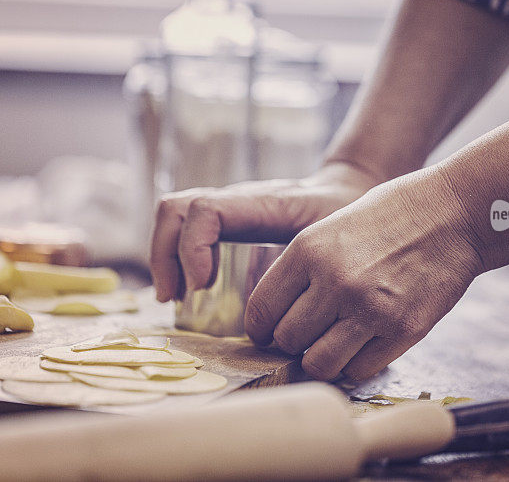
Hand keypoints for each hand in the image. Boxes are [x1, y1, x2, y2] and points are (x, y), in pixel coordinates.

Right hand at [150, 163, 379, 301]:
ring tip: (175, 298)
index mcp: (258, 203)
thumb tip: (288, 316)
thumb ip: (310, 265)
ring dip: (165, 259)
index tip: (201, 287)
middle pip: (174, 210)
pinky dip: (176, 260)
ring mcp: (225, 210)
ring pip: (173, 218)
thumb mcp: (329, 237)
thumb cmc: (339, 214)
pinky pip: (185, 231)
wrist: (343, 191)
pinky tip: (188, 292)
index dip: (192, 248)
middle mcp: (233, 202)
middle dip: (165, 256)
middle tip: (175, 298)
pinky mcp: (224, 224)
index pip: (206, 210)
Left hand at [244, 169, 484, 380]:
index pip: (261, 310)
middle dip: (294, 344)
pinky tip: (365, 344)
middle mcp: (334, 281)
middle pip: (287, 341)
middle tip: (310, 336)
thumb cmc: (390, 217)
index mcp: (308, 250)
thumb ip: (301, 270)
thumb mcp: (331, 228)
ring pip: (319, 364)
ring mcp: (369, 308)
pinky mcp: (403, 330)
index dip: (261, 329)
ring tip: (335, 344)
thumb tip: (277, 319)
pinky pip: (360, 369)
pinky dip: (357, 363)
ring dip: (323, 360)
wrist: (453, 213)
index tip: (270, 333)